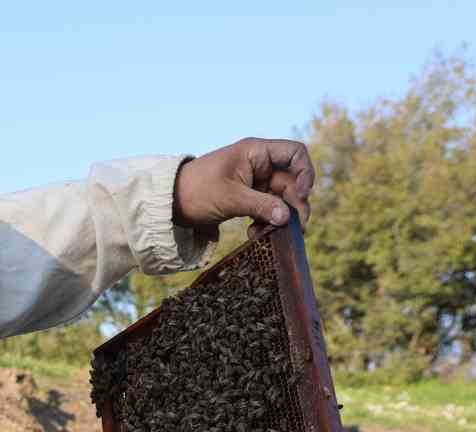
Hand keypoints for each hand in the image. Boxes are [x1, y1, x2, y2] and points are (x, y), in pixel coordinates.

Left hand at [172, 138, 315, 238]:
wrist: (169, 204)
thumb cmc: (196, 191)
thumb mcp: (230, 198)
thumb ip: (261, 206)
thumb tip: (287, 218)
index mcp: (256, 152)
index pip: (295, 153)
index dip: (305, 172)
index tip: (302, 196)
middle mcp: (259, 164)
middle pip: (292, 181)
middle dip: (294, 204)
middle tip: (295, 229)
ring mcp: (255, 181)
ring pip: (281, 198)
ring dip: (280, 217)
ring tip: (270, 235)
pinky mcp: (248, 198)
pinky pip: (268, 208)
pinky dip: (267, 221)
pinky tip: (256, 234)